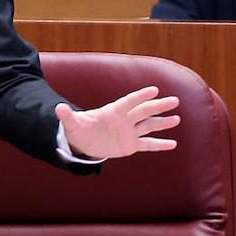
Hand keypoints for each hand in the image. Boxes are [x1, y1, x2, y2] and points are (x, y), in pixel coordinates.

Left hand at [56, 85, 179, 159]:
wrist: (84, 141)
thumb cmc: (79, 129)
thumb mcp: (72, 124)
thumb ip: (68, 116)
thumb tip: (58, 108)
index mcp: (113, 111)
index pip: (129, 102)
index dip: (140, 96)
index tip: (153, 90)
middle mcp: (125, 120)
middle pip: (144, 111)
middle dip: (158, 106)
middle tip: (174, 100)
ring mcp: (130, 132)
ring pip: (149, 126)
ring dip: (163, 123)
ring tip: (177, 119)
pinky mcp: (131, 145)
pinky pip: (148, 145)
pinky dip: (160, 144)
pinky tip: (173, 144)